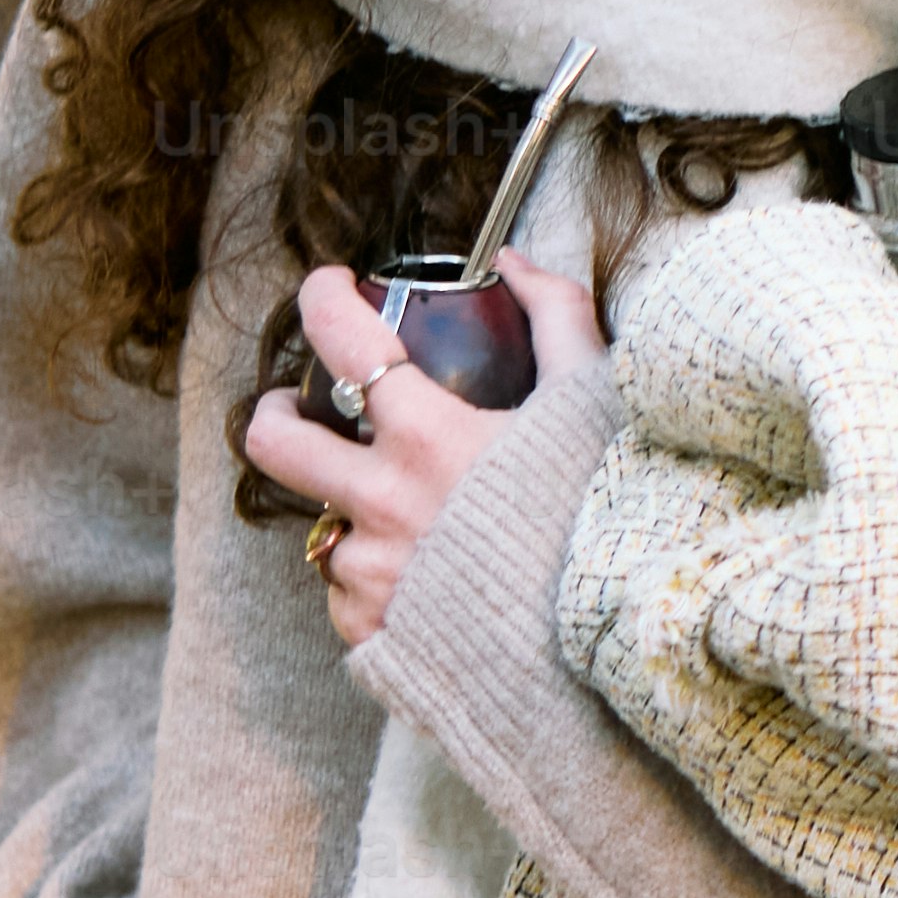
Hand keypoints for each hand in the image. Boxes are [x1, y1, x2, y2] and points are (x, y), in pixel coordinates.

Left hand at [237, 249, 588, 649]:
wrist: (622, 629)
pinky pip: (349, 595)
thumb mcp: (591, 401)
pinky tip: (426, 576)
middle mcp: (384, 503)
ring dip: (357, 513)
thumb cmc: (605, 512)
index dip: (322, 299)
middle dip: (275, 413)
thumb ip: (557, 316)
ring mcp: (373, 574)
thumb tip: (512, 264)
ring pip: (325, 527)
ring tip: (412, 516)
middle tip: (296, 408)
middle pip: (275, 442)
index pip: (343, 341)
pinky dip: (376, 579)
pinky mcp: (375, 633)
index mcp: (430, 436)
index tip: (329, 289)